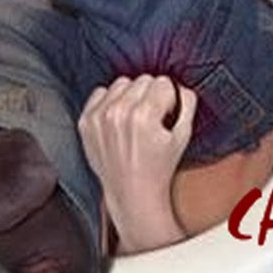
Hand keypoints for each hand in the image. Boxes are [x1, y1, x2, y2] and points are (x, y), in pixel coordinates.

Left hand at [78, 75, 197, 252]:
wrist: (131, 192)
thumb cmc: (159, 166)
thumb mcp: (183, 135)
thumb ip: (187, 103)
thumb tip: (178, 86)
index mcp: (144, 115)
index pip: (162, 81)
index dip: (169, 98)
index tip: (166, 114)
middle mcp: (118, 113)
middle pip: (142, 79)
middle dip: (151, 95)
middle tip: (152, 119)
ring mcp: (99, 117)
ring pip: (122, 83)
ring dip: (130, 96)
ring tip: (134, 119)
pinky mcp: (86, 121)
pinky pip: (100, 92)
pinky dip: (110, 101)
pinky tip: (118, 120)